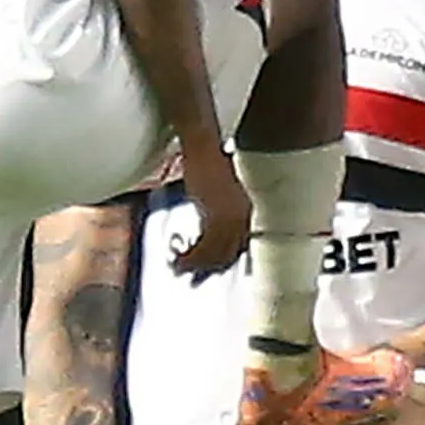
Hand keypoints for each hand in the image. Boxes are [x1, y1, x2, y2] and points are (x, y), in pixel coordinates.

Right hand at [166, 140, 252, 279]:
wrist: (202, 146)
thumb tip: (207, 239)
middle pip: (228, 254)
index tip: (207, 273)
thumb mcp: (215, 196)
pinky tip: (177, 258)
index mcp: (247, 211)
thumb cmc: (206, 166)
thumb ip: (216, 216)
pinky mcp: (218, 215)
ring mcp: (233, 217)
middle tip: (191, 278)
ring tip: (178, 269)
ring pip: (216, 254)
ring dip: (195, 265)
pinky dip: (190, 256)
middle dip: (208, 269)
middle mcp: (245, 216)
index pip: (238, 246)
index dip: (222, 263)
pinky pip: (205, 246)